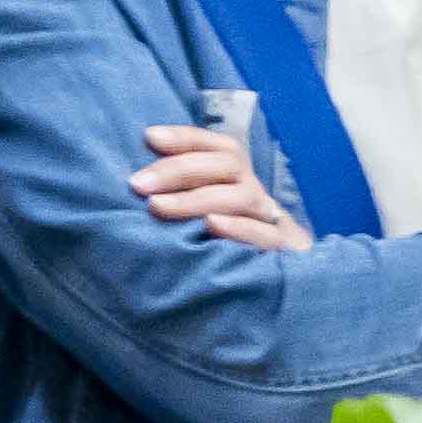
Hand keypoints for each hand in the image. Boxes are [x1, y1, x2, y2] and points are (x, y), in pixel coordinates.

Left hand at [133, 122, 304, 252]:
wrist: (282, 285)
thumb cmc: (224, 246)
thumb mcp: (203, 214)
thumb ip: (181, 195)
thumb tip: (139, 178)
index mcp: (239, 182)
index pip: (222, 148)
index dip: (187, 138)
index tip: (150, 138)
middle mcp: (255, 195)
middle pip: (229, 165)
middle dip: (179, 169)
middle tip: (138, 184)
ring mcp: (271, 221)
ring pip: (242, 197)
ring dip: (196, 198)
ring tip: (157, 206)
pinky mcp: (283, 250)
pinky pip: (267, 235)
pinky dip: (239, 227)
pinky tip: (211, 224)